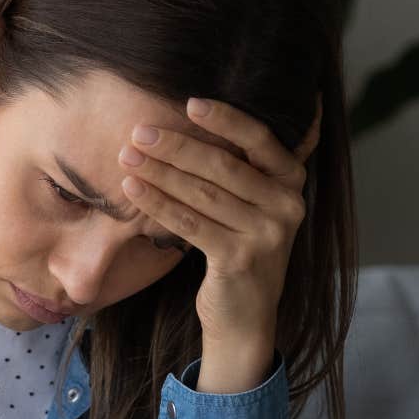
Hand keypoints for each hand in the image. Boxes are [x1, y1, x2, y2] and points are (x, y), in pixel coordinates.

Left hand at [116, 93, 322, 344]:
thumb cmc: (240, 247)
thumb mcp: (253, 204)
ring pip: (203, 194)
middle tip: (139, 132)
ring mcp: (267, 235)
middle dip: (176, 146)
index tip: (189, 103)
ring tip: (127, 157)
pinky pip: (190, 224)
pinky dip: (157, 204)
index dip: (226, 119)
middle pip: (224, 165)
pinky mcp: (239, 260)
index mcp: (292, 181)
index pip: (260, 139)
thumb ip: (244, 164)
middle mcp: (287, 205)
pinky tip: (132, 190)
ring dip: (160, 172)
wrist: (245, 316)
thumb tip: (203, 110)